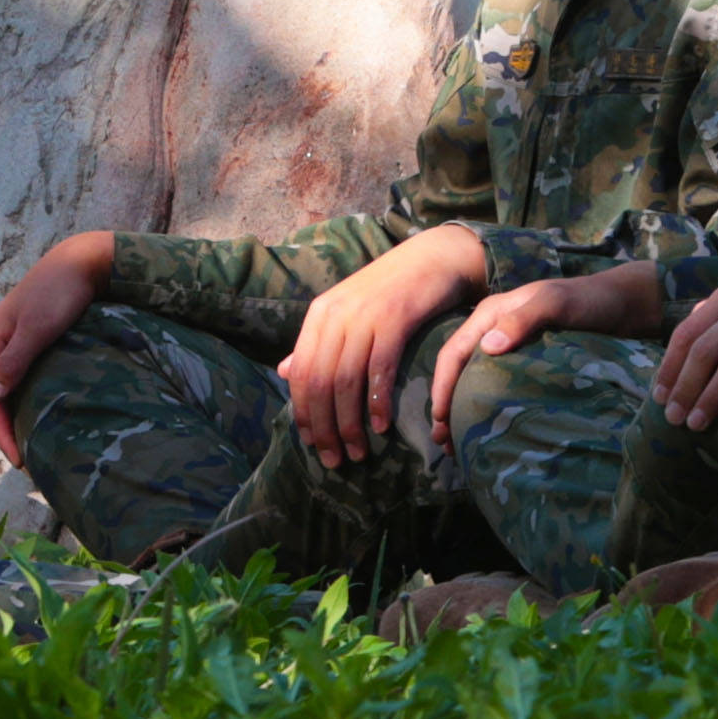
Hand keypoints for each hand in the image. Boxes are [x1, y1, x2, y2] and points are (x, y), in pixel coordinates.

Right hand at [0, 231, 115, 464]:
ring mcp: (9, 345)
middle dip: (6, 433)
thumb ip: (14, 361)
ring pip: (6, 392)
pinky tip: (40, 417)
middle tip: (28, 465)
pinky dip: (25, 403)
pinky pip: (19, 382)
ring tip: (34, 448)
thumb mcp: (38, 328)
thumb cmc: (60, 292)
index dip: (1, 435)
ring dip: (15, 420)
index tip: (21, 463)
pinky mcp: (26, 344)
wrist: (80, 261)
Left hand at [275, 227, 489, 464]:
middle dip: (324, 427)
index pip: (301, 372)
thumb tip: (285, 371)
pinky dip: (377, 401)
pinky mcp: (394, 317)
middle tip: (334, 460)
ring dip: (349, 423)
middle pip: (320, 381)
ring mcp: (363, 315)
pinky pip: (378, 367)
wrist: (432, 258)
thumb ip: (318, 342)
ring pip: (345, 379)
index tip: (312, 444)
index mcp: (319, 314)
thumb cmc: (389, 291)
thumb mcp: (346, 312)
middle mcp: (335, 314)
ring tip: (358, 452)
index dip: (304, 412)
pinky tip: (381, 425)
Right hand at [430, 263, 664, 441]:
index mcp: (490, 314)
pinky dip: (485, 407)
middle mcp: (494, 330)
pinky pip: (496, 385)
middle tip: (444, 442)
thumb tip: (488, 348)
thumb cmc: (589, 301)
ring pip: (475, 380)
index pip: (453, 351)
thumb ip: (523, 320)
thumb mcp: (556, 304)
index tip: (440, 419)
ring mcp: (510, 346)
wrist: (623, 304)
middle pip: (458, 369)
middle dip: (446, 404)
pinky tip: (489, 429)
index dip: (442, 386)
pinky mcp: (527, 362)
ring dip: (463, 409)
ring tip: (458, 444)